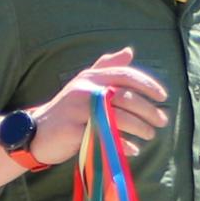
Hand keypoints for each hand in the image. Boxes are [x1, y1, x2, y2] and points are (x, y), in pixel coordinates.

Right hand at [42, 48, 171, 161]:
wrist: (36, 132)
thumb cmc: (67, 109)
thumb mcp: (84, 83)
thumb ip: (106, 67)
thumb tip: (129, 51)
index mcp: (91, 76)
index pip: (125, 75)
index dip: (147, 84)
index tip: (163, 96)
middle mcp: (85, 89)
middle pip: (126, 97)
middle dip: (149, 110)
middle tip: (163, 120)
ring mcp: (78, 110)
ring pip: (119, 117)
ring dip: (140, 127)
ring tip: (151, 134)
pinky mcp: (73, 131)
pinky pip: (105, 137)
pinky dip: (122, 144)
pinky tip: (133, 149)